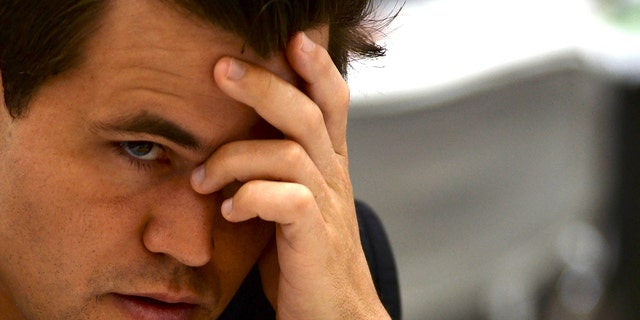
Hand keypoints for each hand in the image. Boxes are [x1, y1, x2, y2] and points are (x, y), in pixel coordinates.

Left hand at [191, 31, 389, 318]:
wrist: (335, 313)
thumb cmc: (304, 255)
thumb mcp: (291, 202)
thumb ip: (273, 169)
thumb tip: (230, 139)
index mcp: (328, 164)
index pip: (331, 103)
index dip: (317, 67)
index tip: (292, 37)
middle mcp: (333, 178)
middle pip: (308, 114)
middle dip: (265, 85)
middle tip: (219, 68)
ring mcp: (329, 207)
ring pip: (290, 153)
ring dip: (235, 158)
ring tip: (202, 180)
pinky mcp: (316, 239)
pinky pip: (287, 200)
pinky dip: (251, 196)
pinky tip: (231, 211)